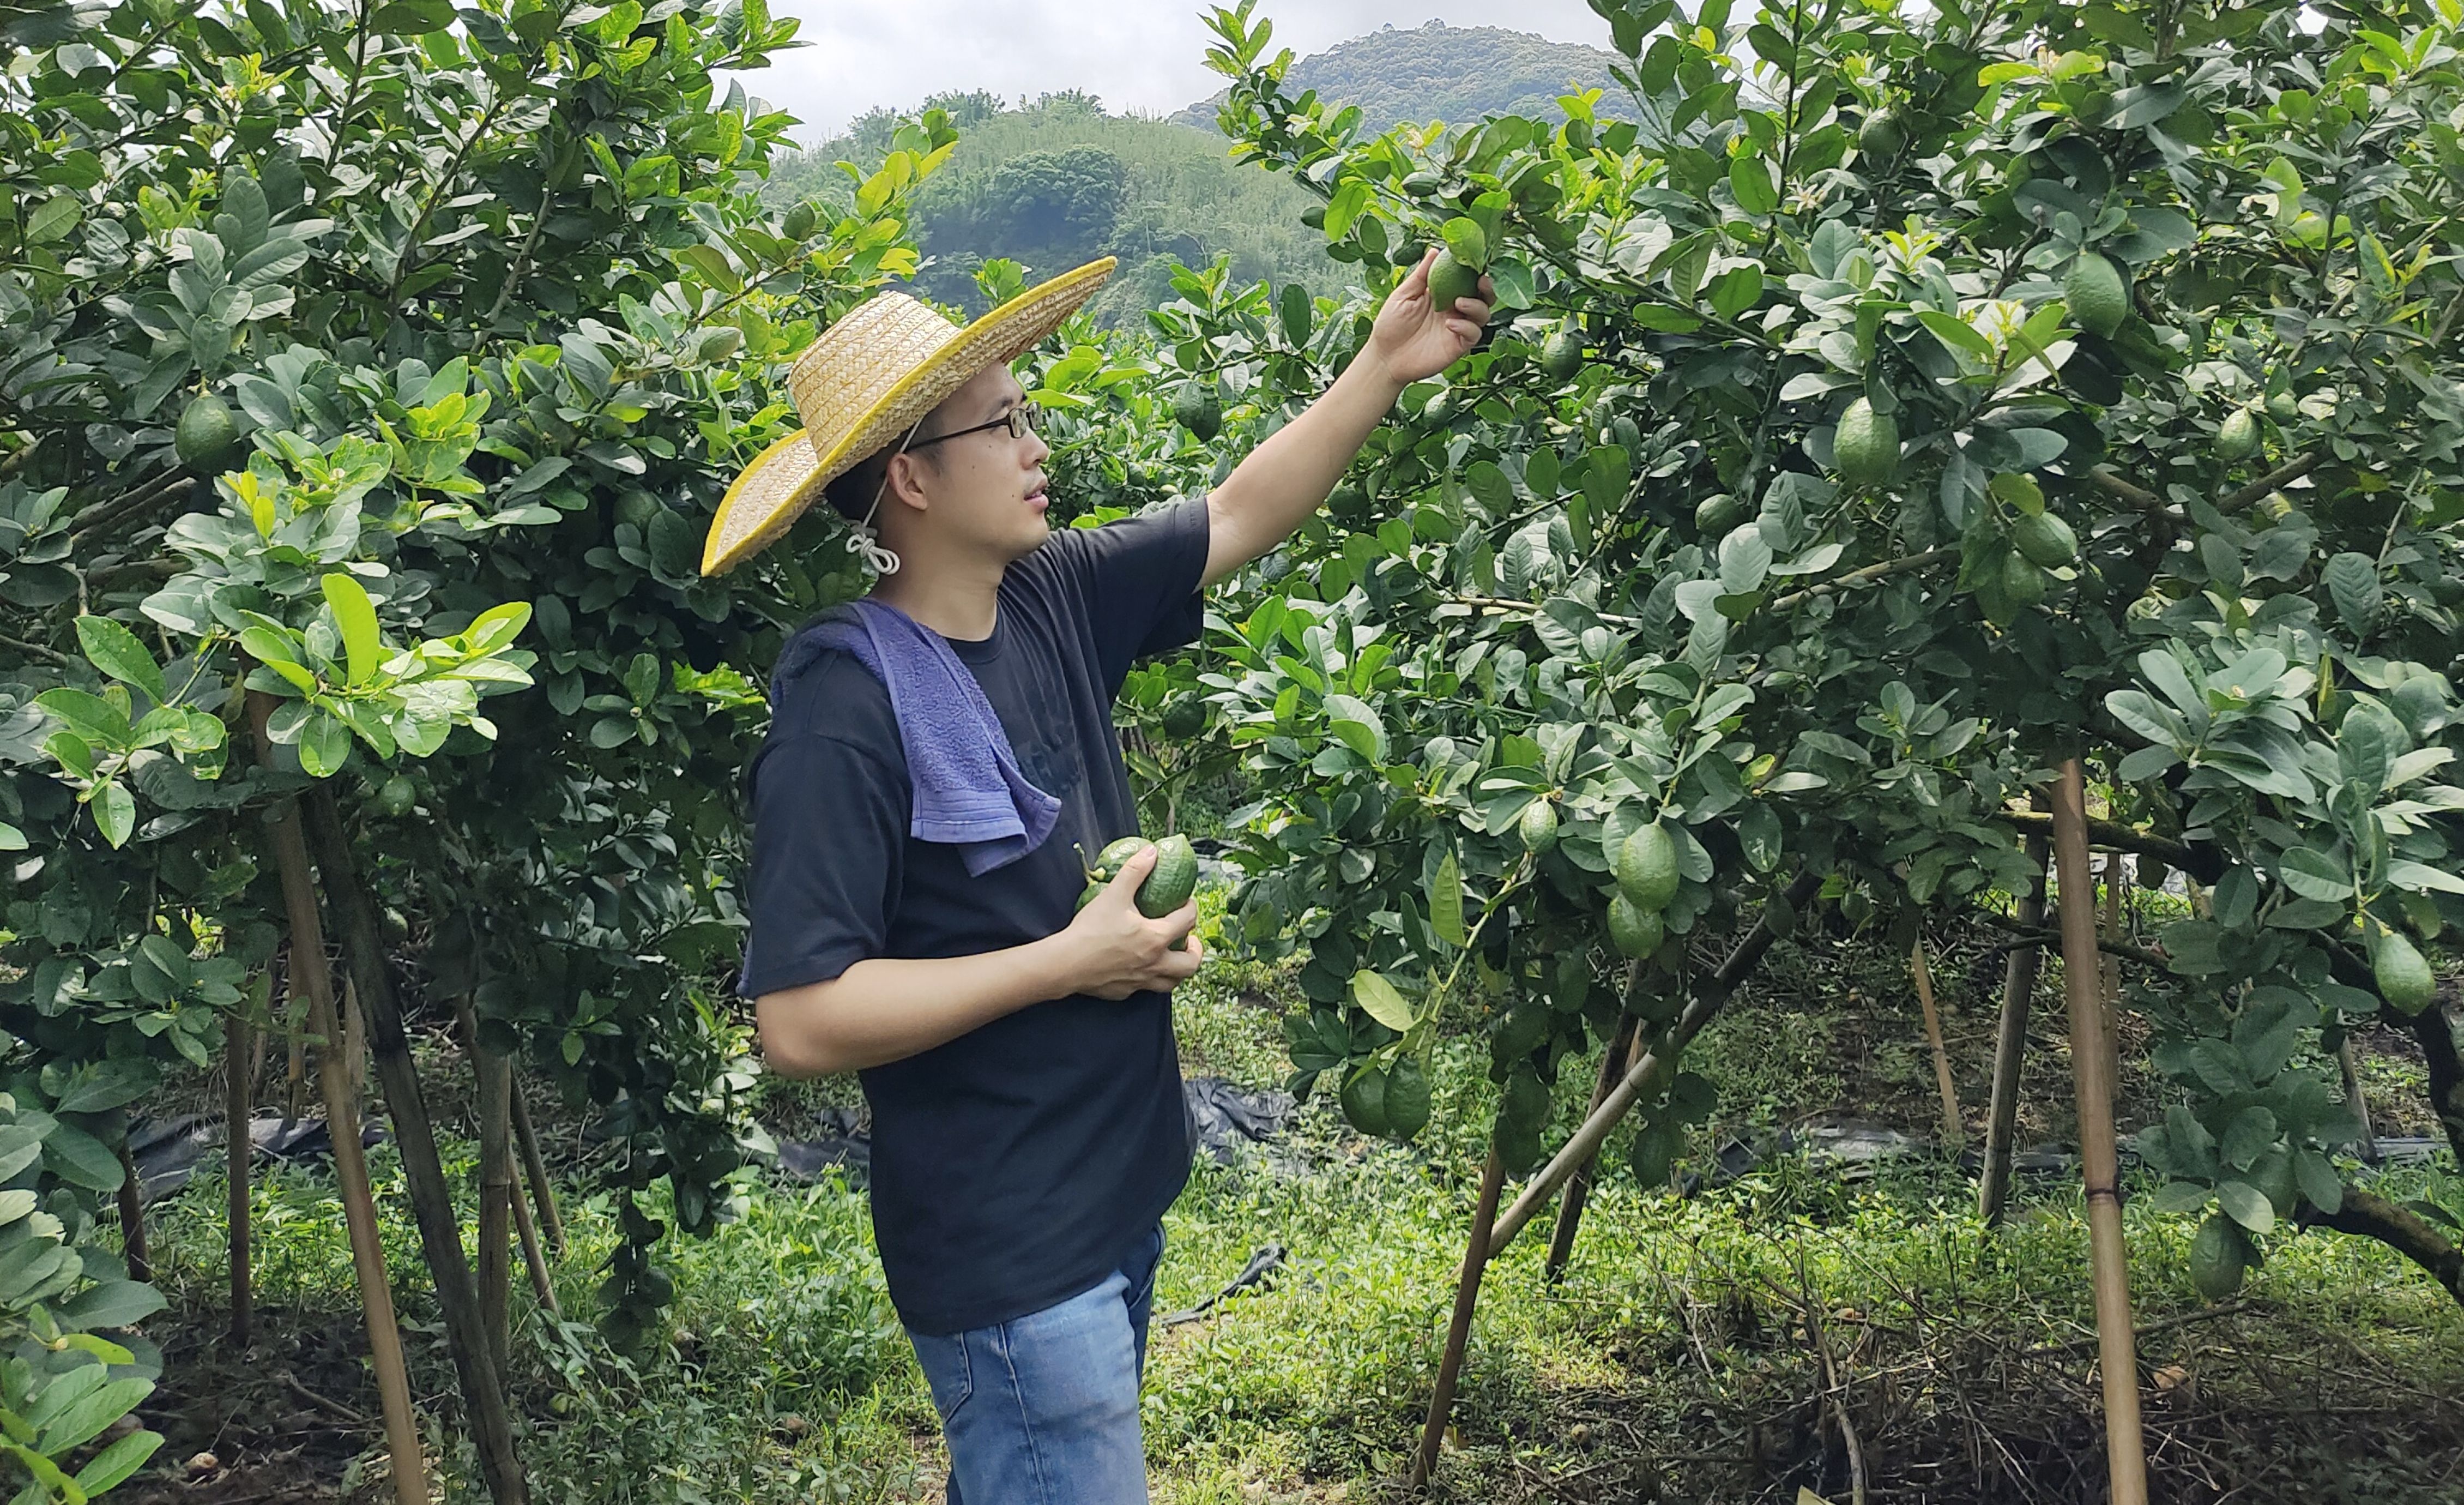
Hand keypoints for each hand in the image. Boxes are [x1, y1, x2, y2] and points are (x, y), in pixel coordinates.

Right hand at [1059, 844, 1204, 999]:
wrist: (1065, 964)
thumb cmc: (1091, 930)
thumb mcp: (1114, 894)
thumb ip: (1135, 871)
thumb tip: (1152, 852)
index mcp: (1156, 938)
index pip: (1187, 922)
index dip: (1191, 909)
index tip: (1186, 903)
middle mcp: (1155, 963)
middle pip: (1191, 964)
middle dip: (1195, 951)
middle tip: (1189, 940)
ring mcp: (1141, 982)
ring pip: (1172, 982)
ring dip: (1178, 970)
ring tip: (1172, 957)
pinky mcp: (1125, 992)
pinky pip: (1147, 988)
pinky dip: (1151, 978)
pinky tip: (1140, 967)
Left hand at [1366, 246, 1494, 387]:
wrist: (1385, 357)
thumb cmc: (1391, 325)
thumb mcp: (1404, 295)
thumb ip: (1422, 274)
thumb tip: (1435, 250)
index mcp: (1444, 294)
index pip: (1467, 280)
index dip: (1475, 271)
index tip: (1475, 261)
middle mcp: (1455, 309)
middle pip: (1483, 296)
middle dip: (1487, 287)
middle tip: (1481, 280)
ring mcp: (1458, 328)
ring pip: (1483, 315)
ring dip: (1476, 306)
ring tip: (1458, 302)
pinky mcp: (1457, 346)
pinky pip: (1473, 335)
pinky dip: (1467, 327)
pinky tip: (1451, 324)